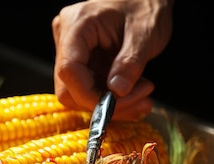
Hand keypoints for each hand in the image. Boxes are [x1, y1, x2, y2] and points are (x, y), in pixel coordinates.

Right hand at [52, 0, 173, 119]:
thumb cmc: (146, 4)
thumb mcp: (145, 33)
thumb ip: (131, 63)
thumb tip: (117, 92)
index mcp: (77, 24)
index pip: (69, 69)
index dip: (89, 94)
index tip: (115, 104)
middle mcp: (67, 37)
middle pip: (69, 88)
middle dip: (103, 102)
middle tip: (140, 99)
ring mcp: (72, 51)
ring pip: (79, 94)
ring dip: (111, 103)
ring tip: (142, 94)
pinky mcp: (82, 62)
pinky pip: (90, 90)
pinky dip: (112, 98)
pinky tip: (134, 93)